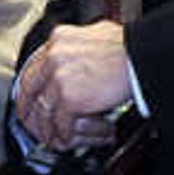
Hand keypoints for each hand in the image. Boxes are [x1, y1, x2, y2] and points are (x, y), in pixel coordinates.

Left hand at [13, 22, 134, 156]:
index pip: (33, 66)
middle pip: (30, 89)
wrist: (144, 57)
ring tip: (53, 136)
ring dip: (49, 128)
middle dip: (29, 109)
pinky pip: (62, 123)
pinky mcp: (70, 98)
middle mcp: (55, 56)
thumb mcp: (98, 35)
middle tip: (32, 122)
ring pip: (45, 110)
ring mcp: (60, 77)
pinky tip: (70, 139)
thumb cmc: (130, 48)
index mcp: (60, 39)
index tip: (30, 97)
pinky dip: (66, 135)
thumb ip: (81, 46)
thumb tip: (78, 55)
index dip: (30, 87)